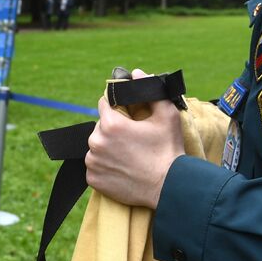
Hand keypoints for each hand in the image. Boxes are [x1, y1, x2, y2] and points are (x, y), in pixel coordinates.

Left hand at [84, 69, 185, 208]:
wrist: (169, 187)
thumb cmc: (169, 150)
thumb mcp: (167, 114)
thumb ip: (150, 89)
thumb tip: (136, 73)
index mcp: (111, 123)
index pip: (105, 103)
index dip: (117, 106)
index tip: (128, 115)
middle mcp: (96, 141)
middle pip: (101, 126)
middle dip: (114, 129)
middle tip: (133, 139)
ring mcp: (92, 161)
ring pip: (96, 146)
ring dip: (108, 147)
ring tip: (129, 155)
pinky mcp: (92, 179)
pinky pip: (95, 166)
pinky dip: (105, 166)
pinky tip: (123, 168)